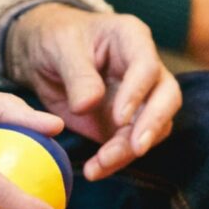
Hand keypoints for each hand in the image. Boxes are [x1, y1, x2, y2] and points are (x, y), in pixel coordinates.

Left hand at [6, 4, 181, 181]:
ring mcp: (139, 98)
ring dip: (130, 150)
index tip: (119, 117)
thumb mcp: (60, 47)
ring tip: (100, 164)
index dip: (137, 92)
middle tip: (136, 148)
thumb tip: (88, 105)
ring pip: (153, 127)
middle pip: (167, 97)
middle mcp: (144, 69)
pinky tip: (95, 170)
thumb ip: (77, 75)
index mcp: (131, 38)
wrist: (42, 55)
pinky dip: (115, 160)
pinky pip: (129, 145)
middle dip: (153, 124)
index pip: (147, 66)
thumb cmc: (55, 38)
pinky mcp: (125, 123)